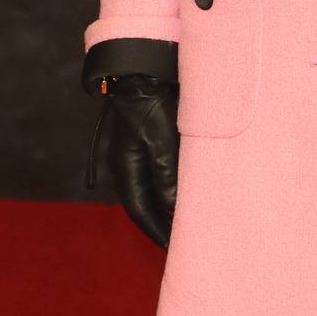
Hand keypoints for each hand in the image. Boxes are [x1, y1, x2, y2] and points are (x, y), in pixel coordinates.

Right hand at [91, 74, 179, 248]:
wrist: (147, 66)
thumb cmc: (152, 101)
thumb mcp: (162, 140)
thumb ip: (167, 175)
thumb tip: (173, 208)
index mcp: (126, 166)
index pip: (140, 210)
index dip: (157, 232)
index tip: (175, 249)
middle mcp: (128, 162)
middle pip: (145, 202)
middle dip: (163, 224)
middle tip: (185, 241)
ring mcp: (138, 150)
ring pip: (154, 187)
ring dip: (170, 204)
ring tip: (191, 220)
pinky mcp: (152, 137)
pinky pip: (161, 171)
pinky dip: (174, 185)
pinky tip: (189, 188)